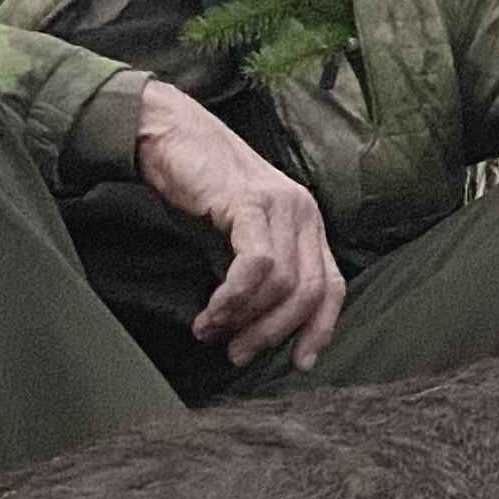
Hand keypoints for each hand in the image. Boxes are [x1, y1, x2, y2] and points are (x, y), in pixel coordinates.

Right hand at [132, 78, 346, 368]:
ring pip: (284, 283)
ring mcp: (281, 204)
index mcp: (307, 222)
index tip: (300, 364)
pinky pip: (256, 264)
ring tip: (212, 330)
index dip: (320, 330)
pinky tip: (212, 311)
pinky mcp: (249, 202)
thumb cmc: (197, 188)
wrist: (166, 134)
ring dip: (245, 319)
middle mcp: (303, 212)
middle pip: (310, 293)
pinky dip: (235, 297)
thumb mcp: (234, 240)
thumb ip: (253, 278)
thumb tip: (251, 330)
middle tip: (237, 353)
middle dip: (274, 334)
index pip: (331, 287)